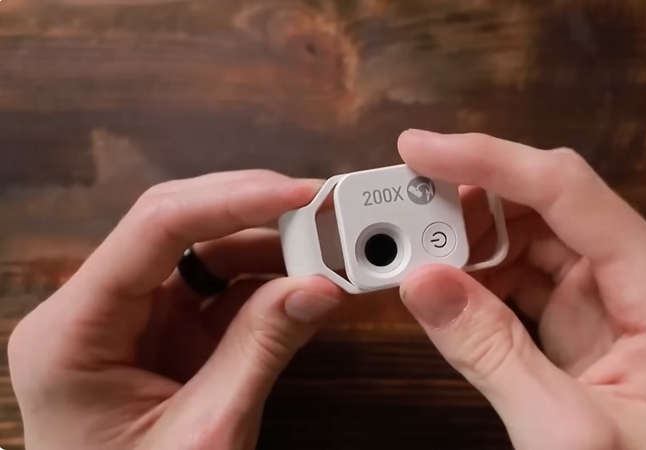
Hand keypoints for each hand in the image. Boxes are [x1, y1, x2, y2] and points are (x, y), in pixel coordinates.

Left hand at [8, 170, 342, 449]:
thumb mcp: (206, 434)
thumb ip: (260, 353)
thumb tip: (319, 287)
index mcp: (73, 331)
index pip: (155, 228)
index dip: (234, 200)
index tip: (299, 193)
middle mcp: (94, 309)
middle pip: (177, 224)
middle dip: (254, 212)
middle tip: (319, 211)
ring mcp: (131, 318)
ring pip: (201, 249)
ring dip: (266, 245)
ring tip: (322, 252)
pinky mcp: (162, 332)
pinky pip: (216, 288)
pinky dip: (262, 281)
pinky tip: (300, 284)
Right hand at [397, 130, 645, 449]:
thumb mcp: (563, 431)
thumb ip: (490, 353)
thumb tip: (421, 282)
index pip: (566, 190)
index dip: (487, 160)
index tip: (421, 150)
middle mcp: (639, 279)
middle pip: (544, 203)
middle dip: (470, 199)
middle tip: (406, 209)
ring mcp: (608, 299)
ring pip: (528, 236)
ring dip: (468, 240)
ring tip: (417, 252)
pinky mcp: (581, 322)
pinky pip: (522, 276)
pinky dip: (477, 276)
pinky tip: (446, 286)